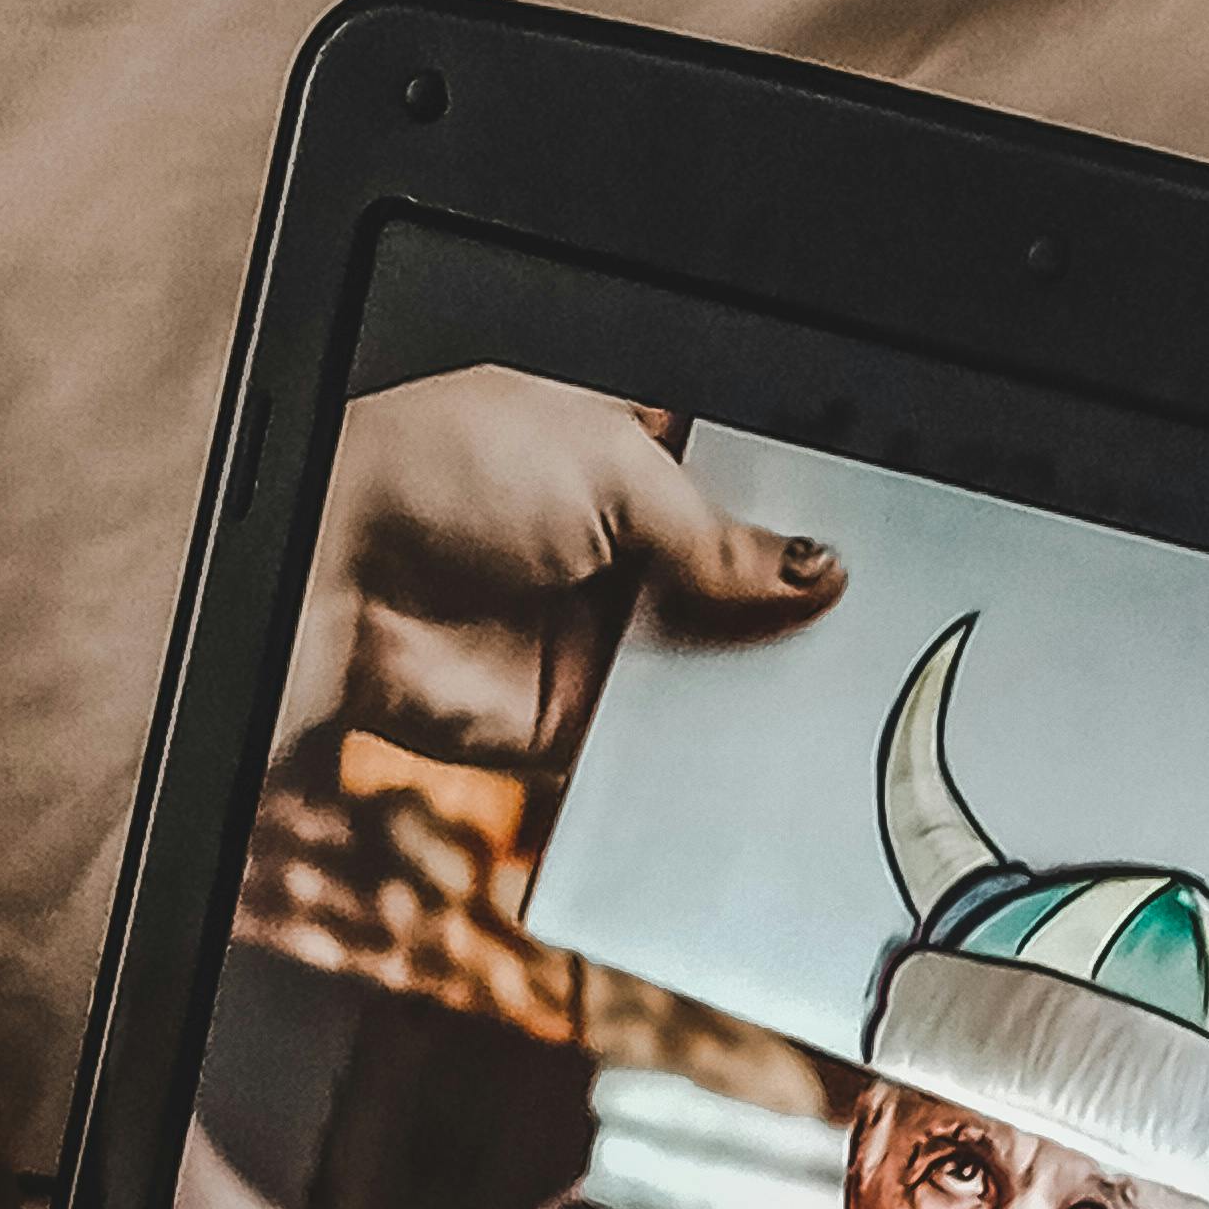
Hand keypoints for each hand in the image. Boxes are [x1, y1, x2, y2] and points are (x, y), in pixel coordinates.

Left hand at [274, 376, 843, 788]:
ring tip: (837, 687)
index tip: (866, 536)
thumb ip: (716, 529)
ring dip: (761, 682)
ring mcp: (603, 638)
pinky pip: (660, 745)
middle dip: (795, 606)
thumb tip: (814, 567)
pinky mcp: (578, 724)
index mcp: (629, 455)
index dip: (800, 510)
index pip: (739, 484)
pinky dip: (704, 753)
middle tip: (867, 620)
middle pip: (738, 584)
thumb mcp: (609, 466)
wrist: (341, 573)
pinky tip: (763, 746)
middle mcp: (621, 549)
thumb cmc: (445, 472)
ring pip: (711, 669)